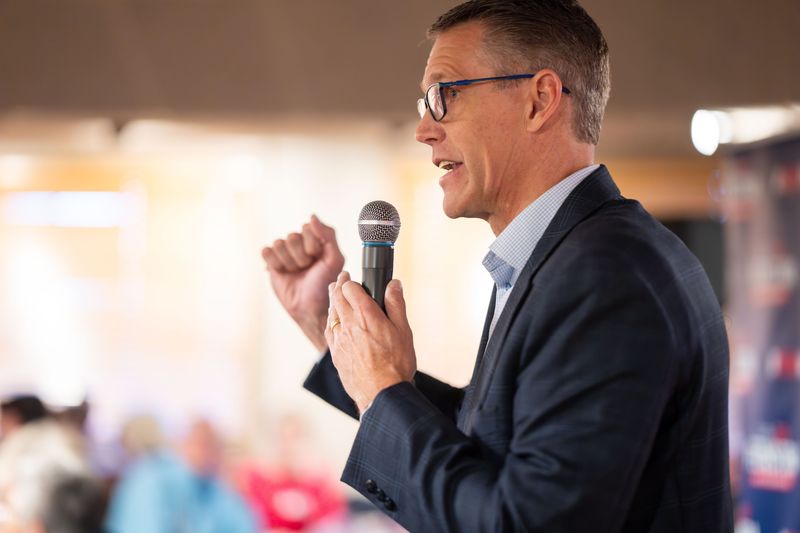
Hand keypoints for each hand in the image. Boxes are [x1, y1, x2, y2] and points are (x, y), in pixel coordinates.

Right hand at [262, 215, 344, 351]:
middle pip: (292, 237)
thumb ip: (328, 235)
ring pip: (279, 244)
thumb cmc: (324, 284)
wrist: (309, 307)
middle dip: (301, 257)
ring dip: (289, 262)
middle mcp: (300, 242)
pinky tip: (283, 272)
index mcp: (316, 238)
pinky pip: (266, 251)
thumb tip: (312, 216)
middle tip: (306, 269)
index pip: (307, 228)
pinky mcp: (271, 261)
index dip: (312, 246)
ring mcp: (285, 251)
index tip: (318, 259)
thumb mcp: (335, 259)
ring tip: (296, 272)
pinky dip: (275, 263)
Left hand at [325, 271, 415, 412]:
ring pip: (330, 313)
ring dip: (332, 301)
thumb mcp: (403, 330)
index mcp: (366, 315)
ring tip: (335, 294)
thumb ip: (396, 304)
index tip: (352, 278)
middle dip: (338, 285)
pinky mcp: (336, 354)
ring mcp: (339, 340)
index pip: (350, 288)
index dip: (350, 281)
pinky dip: (331, 320)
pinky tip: (334, 321)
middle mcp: (349, 324)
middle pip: (336, 297)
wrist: (382, 393)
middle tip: (342, 279)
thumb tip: (393, 284)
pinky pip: (329, 331)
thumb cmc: (396, 364)